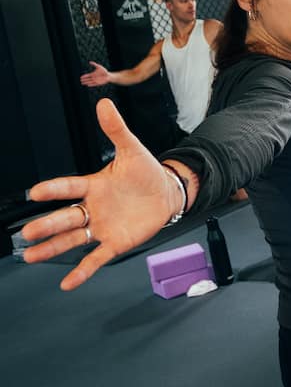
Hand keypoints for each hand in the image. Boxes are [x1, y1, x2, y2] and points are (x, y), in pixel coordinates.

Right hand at [21, 99, 180, 290]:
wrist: (166, 194)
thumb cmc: (146, 173)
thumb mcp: (132, 150)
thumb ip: (116, 130)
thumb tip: (104, 103)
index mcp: (94, 185)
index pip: (69, 186)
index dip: (54, 189)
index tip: (35, 192)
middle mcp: (92, 208)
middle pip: (65, 217)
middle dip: (46, 225)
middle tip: (27, 232)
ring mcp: (102, 226)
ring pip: (72, 238)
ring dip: (52, 247)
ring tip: (30, 255)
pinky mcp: (115, 242)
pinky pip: (95, 258)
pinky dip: (82, 271)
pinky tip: (67, 282)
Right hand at [80, 61, 110, 86]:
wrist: (108, 75)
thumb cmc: (104, 71)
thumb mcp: (99, 67)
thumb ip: (94, 64)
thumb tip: (90, 62)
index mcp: (93, 74)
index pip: (87, 75)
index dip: (84, 76)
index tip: (81, 77)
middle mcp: (93, 78)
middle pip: (88, 79)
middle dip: (84, 80)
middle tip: (80, 81)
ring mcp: (95, 80)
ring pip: (90, 82)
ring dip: (86, 82)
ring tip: (82, 83)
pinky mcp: (98, 83)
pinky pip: (93, 84)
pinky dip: (91, 85)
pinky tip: (88, 85)